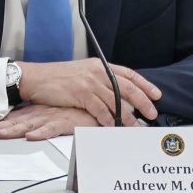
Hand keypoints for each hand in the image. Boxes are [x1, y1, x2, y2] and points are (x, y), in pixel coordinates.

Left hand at [0, 104, 98, 139]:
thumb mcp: (58, 113)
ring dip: (13, 129)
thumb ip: (46, 119)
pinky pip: (52, 128)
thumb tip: (30, 125)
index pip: (14, 117)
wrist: (100, 100)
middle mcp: (43, 113)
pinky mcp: (66, 121)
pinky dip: (41, 132)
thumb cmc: (79, 107)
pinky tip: (31, 136)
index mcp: (39, 111)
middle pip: (16, 121)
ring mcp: (53, 116)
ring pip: (29, 124)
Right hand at [17, 58, 161, 126]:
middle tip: (152, 113)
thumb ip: (98, 79)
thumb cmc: (56, 77)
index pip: (128, 74)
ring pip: (116, 101)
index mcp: (99, 65)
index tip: (156, 94)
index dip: (144, 84)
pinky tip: (115, 127)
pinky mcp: (81, 94)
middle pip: (127, 87)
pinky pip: (100, 110)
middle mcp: (97, 72)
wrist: (36, 77)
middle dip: (142, 101)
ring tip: (137, 126)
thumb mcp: (81, 72)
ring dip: (128, 116)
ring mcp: (89, 82)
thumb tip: (114, 92)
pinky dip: (109, 120)